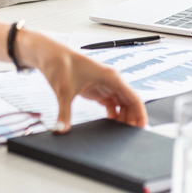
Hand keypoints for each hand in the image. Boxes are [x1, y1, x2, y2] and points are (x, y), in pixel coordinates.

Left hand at [17, 29, 146, 132]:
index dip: (141, 114)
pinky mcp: (96, 89)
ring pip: (121, 105)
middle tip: (130, 138)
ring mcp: (104, 85)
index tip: (143, 129)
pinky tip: (111, 126)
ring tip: (121, 135)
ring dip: (123, 118)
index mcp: (111, 77)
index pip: (134, 98)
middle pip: (129, 103)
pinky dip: (113, 115)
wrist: (48, 54)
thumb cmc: (59, 63)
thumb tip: (61, 130)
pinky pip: (111, 104)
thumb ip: (64, 113)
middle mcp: (111, 80)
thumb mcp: (63, 90)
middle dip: (132, 120)